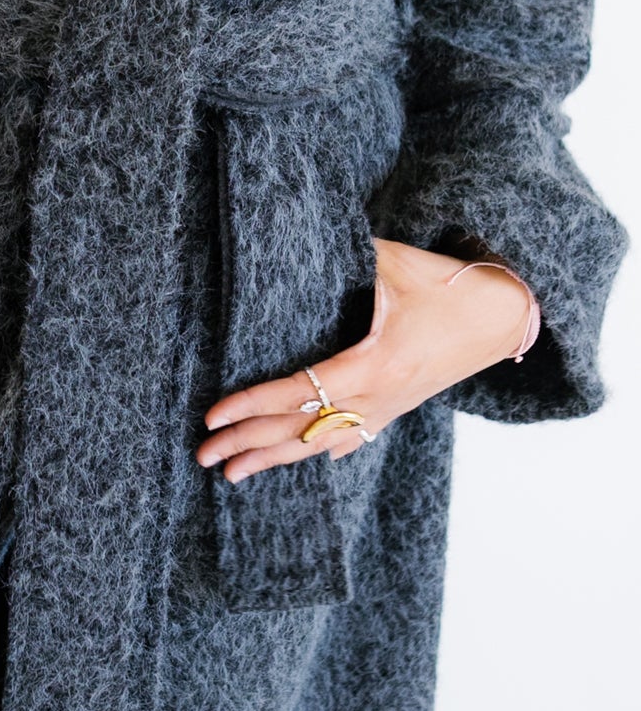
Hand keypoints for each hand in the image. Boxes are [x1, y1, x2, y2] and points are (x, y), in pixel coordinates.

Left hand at [195, 237, 536, 482]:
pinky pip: (353, 438)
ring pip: (321, 444)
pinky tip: (300, 459)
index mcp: (373, 364)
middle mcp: (378, 397)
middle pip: (300, 430)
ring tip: (232, 474)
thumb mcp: (392, 263)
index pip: (298, 392)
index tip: (213, 416)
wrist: (507, 314)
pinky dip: (320, 450)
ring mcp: (388, 409)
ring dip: (274, 459)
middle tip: (203, 456)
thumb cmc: (448, 284)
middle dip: (248, 443)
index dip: (251, 405)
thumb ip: (343, 257)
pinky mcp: (398, 409)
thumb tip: (293, 236)